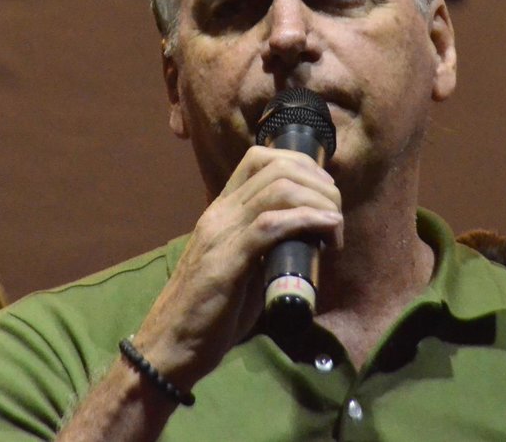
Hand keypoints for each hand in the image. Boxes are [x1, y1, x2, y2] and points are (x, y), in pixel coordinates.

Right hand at [129, 146, 342, 389]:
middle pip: (277, 168)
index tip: (323, 192)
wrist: (170, 344)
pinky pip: (271, 225)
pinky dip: (308, 220)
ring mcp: (221, 234)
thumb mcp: (240, 266)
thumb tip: (304, 239)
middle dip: (318, 182)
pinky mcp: (227, 261)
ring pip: (278, 190)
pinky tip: (328, 230)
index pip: (259, 160)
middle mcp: (220, 214)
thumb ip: (264, 246)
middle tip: (335, 212)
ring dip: (319, 201)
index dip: (301, 165)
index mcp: (221, 211)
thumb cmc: (208, 312)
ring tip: (335, 226)